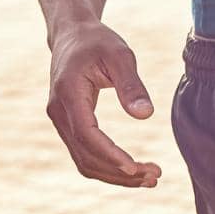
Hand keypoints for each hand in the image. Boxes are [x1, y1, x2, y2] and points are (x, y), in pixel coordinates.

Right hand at [46, 21, 160, 187]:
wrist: (72, 35)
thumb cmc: (97, 42)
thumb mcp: (119, 55)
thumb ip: (131, 84)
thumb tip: (145, 116)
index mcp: (68, 92)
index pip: (87, 134)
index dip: (111, 155)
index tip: (137, 167)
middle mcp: (58, 111)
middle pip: (86, 155)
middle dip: (120, 172)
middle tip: (156, 175)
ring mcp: (60, 120)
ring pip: (84, 161)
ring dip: (115, 175)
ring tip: (150, 177)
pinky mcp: (68, 124)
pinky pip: (84, 154)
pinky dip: (107, 166)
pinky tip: (132, 169)